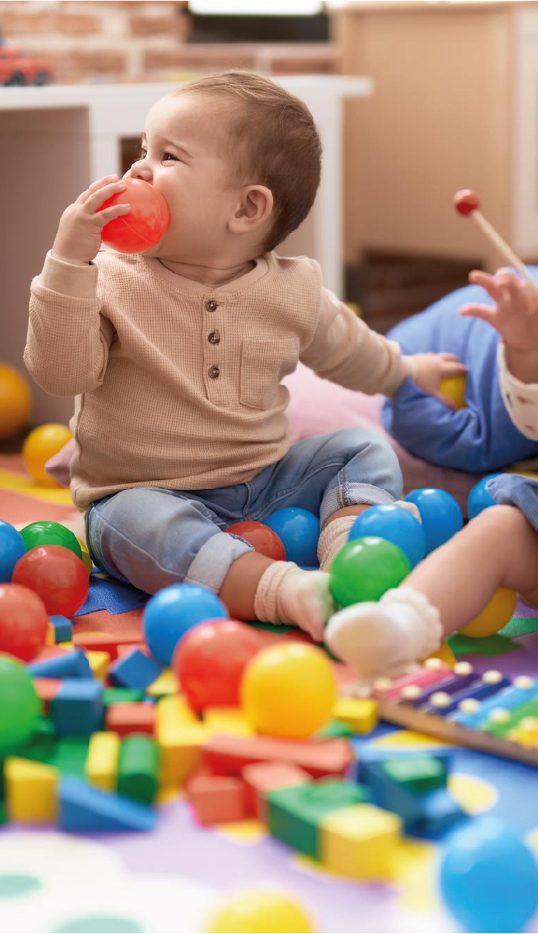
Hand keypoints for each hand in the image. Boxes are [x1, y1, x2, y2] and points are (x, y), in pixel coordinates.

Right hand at [52, 175, 130, 264]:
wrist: (67, 260)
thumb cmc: (76, 252)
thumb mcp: (83, 236)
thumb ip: (93, 229)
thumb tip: (110, 230)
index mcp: (74, 211)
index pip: (86, 195)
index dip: (97, 187)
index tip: (108, 181)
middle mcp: (76, 210)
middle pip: (91, 191)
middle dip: (104, 182)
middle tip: (117, 178)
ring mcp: (81, 216)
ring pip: (96, 197)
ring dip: (110, 189)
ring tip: (123, 185)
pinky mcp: (88, 224)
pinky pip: (105, 214)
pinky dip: (117, 209)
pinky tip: (128, 208)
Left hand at [411, 352, 466, 408]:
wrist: (399, 373)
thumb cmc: (417, 384)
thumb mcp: (432, 395)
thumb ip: (444, 401)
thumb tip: (456, 409)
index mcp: (442, 368)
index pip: (457, 367)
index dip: (463, 369)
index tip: (468, 372)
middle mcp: (436, 360)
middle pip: (450, 357)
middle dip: (456, 360)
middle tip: (458, 364)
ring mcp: (426, 356)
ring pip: (439, 355)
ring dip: (444, 358)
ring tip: (444, 362)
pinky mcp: (418, 355)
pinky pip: (428, 356)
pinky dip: (431, 359)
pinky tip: (427, 364)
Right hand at [459, 268, 537, 383]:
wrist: (532, 339)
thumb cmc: (537, 324)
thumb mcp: (537, 314)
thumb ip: (535, 305)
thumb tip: (535, 305)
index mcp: (529, 294)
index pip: (526, 285)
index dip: (526, 292)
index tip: (530, 308)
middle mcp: (516, 295)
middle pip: (508, 280)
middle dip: (504, 278)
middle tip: (501, 283)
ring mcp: (503, 304)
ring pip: (492, 288)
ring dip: (483, 280)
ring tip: (473, 275)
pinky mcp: (495, 317)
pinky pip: (480, 311)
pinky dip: (470, 310)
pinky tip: (461, 311)